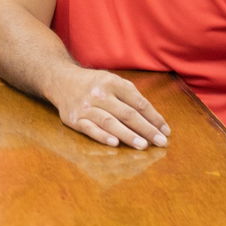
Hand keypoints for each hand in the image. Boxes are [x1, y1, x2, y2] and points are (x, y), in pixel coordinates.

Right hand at [47, 68, 170, 149]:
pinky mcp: (73, 118)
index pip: (138, 102)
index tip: (165, 131)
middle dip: (146, 129)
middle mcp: (99, 93)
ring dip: (128, 135)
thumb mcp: (112, 81)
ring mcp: (85, 106)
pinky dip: (102, 136)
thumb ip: (131, 97)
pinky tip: (114, 143)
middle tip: (160, 142)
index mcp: (112, 82)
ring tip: (143, 145)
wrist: (60, 80)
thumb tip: (154, 121)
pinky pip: (89, 129)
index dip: (153, 117)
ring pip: (109, 122)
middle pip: (126, 113)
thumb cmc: (94, 84)